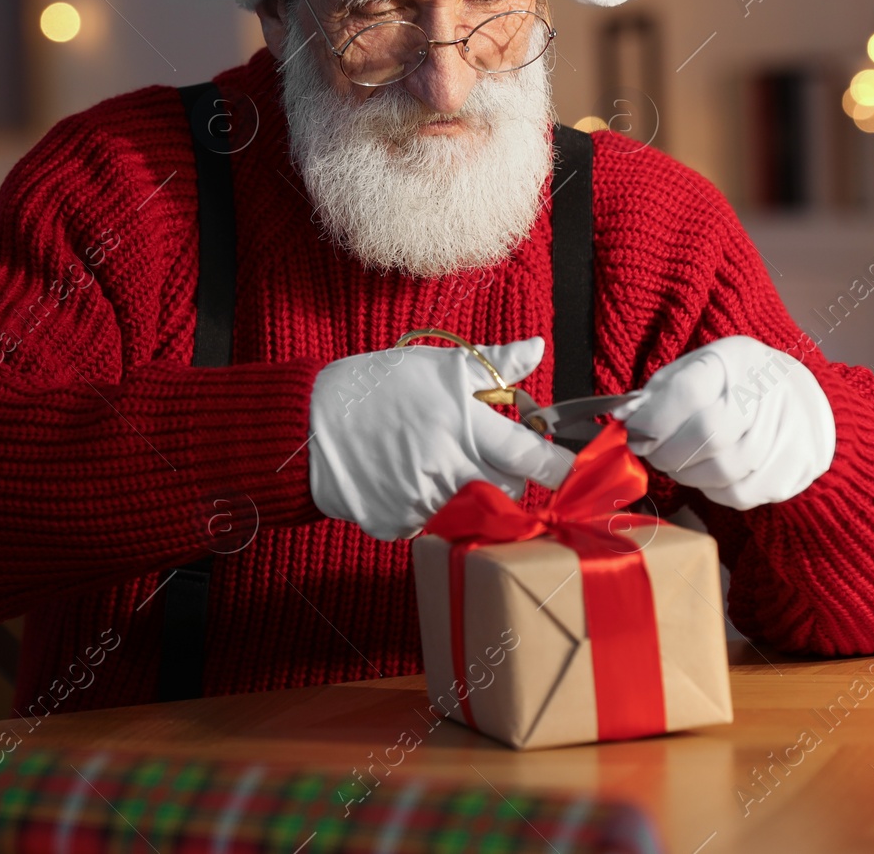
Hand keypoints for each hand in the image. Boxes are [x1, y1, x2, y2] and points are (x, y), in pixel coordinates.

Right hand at [307, 337, 574, 539]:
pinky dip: (431, 506)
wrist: (308, 425)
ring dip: (468, 490)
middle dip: (506, 474)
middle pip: (509, 490)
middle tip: (485, 454)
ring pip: (473, 508)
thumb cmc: (376, 387)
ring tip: (439, 462)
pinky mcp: (402, 525)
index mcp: (467, 426)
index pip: (531, 457)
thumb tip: (536, 348)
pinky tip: (410, 479)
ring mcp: (426, 503)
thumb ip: (493, 363)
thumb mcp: (437, 364)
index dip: (555, 465)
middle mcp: (452, 469)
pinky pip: (434, 524)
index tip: (565, 466)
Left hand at [613, 335, 834, 510]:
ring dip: (686, 474)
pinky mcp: (796, 466)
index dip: (653, 420)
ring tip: (677, 463)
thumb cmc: (735, 384)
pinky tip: (707, 474)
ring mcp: (789, 429)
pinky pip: (740, 493)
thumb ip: (659, 392)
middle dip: (666, 452)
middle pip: (708, 435)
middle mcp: (769, 390)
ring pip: (723, 470)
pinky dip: (713, 490)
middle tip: (652, 453)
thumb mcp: (696, 369)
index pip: (689, 391)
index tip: (635, 432)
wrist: (799, 398)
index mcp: (737, 358)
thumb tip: (624, 417)